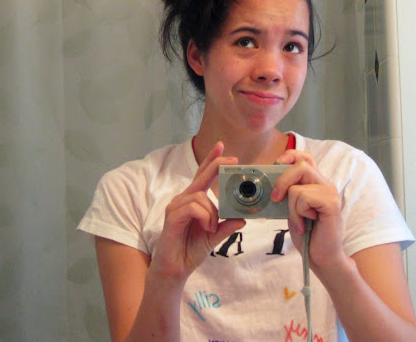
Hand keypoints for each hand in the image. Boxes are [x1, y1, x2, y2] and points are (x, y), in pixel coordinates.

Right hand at [149, 141, 245, 281]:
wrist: (175, 269)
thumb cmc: (191, 249)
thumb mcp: (214, 237)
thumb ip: (226, 226)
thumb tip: (243, 219)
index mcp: (194, 200)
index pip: (203, 175)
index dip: (211, 160)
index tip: (221, 145)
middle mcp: (184, 199)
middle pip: (201, 176)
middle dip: (216, 165)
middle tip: (232, 159)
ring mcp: (176, 206)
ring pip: (200, 195)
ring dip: (212, 212)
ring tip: (212, 227)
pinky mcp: (172, 216)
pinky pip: (193, 207)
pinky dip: (204, 216)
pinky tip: (206, 227)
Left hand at [272, 150, 347, 269]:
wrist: (320, 257)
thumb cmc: (306, 233)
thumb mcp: (291, 208)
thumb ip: (286, 193)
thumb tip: (268, 181)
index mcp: (316, 183)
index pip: (305, 157)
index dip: (290, 156)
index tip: (275, 165)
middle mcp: (325, 184)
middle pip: (300, 165)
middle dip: (282, 181)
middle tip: (275, 199)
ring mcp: (329, 193)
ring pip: (297, 187)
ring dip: (291, 207)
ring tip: (298, 221)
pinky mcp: (331, 203)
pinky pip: (304, 198)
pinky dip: (298, 213)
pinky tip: (305, 224)